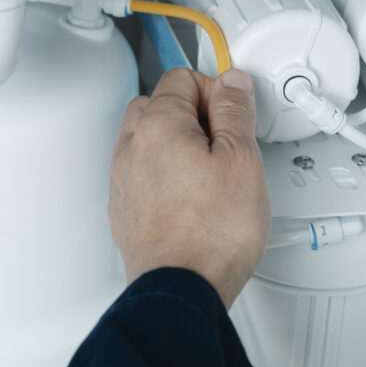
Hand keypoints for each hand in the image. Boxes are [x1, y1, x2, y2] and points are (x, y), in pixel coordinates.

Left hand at [109, 68, 269, 306]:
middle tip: (224, 140)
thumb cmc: (210, 234)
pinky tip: (191, 198)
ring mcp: (123, 181)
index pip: (181, 77)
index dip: (215, 90)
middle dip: (191, 113)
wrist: (181, 289)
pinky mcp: (125, 211)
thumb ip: (235, 112)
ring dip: (175, 144)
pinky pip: (141, 175)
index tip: (234, 112)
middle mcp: (131, 148)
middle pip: (157, 104)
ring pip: (147, 141)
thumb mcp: (242, 159)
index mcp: (157, 125)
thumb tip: (232, 85)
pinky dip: (163, 175)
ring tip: (210, 171)